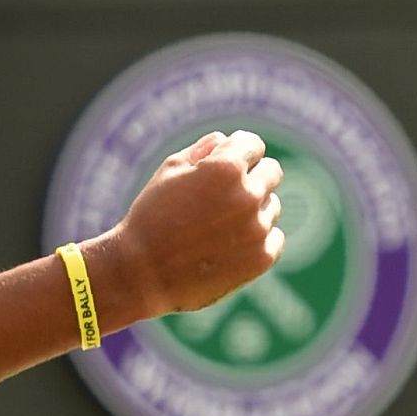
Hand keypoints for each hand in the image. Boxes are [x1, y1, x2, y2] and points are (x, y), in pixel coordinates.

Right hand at [101, 131, 284, 316]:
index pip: (254, 144)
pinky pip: (274, 238)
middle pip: (272, 172)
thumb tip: (228, 141)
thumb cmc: (152, 216)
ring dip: (252, 210)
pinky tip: (228, 246)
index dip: (236, 152)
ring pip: (271, 206)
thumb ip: (204, 149)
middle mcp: (248, 195)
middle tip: (222, 195)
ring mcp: (257, 229)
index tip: (221, 166)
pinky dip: (256, 239)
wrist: (142, 274)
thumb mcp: (170, 170)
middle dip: (251, 177)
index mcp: (226, 167)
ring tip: (216, 226)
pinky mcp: (261, 258)